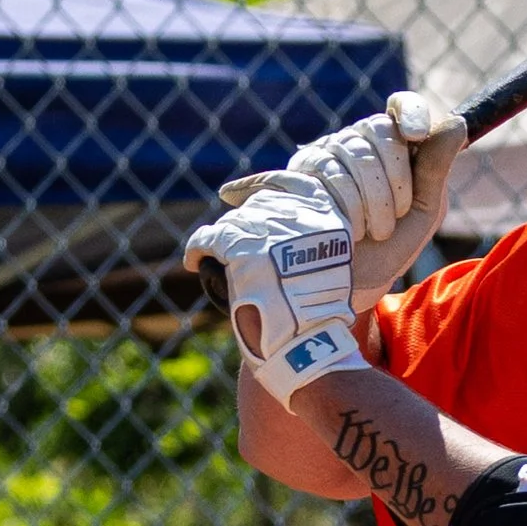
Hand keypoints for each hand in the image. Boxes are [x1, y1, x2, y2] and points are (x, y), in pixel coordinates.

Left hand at [184, 173, 363, 406]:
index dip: (266, 184)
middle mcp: (298, 215)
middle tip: (233, 243)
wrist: (307, 341)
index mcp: (328, 220)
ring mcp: (267, 227)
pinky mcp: (239, 244)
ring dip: (224, 240)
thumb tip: (280, 240)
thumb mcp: (332, 271)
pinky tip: (195, 262)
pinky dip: (198, 250)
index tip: (241, 192)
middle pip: (258, 204)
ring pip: (233, 222)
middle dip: (244, 222)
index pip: (294, 184)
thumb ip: (311, 246)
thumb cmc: (321, 320)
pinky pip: (208, 238)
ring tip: (220, 261)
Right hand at [225, 91, 466, 304]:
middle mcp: (358, 143)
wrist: (351, 282)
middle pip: (381, 130)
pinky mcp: (303, 172)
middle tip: (396, 214)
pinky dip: (351, 208)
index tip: (416, 135)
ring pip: (357, 153)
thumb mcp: (423, 211)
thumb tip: (457, 123)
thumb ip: (437, 168)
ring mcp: (327, 154)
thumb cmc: (390, 248)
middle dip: (398, 179)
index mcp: (392, 148)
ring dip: (376, 201)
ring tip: (374, 230)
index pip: (402, 107)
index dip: (410, 113)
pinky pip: (332, 173)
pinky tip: (349, 229)